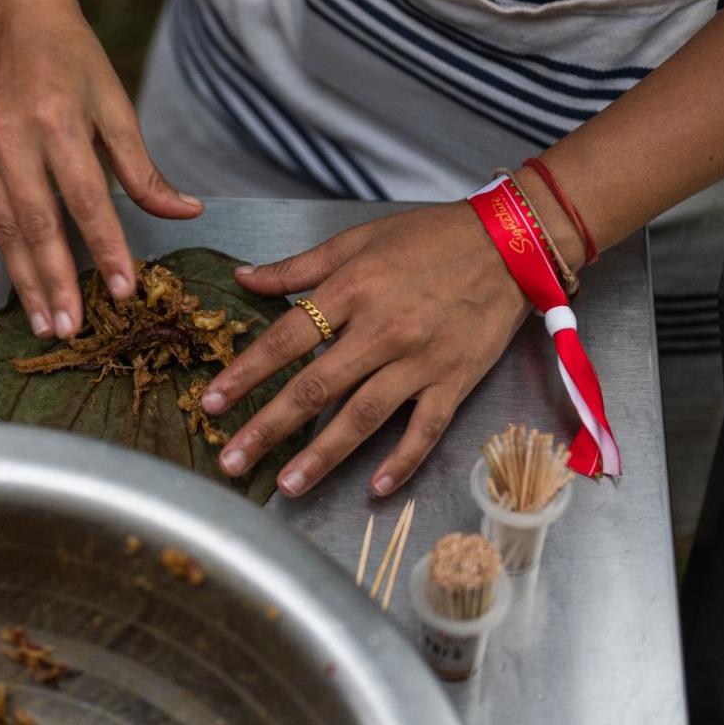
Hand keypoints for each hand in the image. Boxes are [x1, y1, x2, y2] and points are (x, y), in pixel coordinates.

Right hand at [0, 0, 201, 337]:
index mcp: (57, 122)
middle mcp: (13, 140)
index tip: (125, 290)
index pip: (86, 200)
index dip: (108, 248)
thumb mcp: (114, 102)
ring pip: (2, 229)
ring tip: (43, 324)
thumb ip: (142, 166)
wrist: (13, 14)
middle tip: (73, 330)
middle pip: (37, 225)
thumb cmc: (72, 57)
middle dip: (57, 282)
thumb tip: (186, 211)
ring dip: (23, 281)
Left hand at [198, 201, 529, 497]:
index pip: (286, 339)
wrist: (510, 243)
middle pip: (316, 387)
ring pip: (363, 416)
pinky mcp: (455, 380)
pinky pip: (425, 429)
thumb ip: (297, 267)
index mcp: (352, 290)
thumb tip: (243, 277)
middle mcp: (382, 330)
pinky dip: (402, 460)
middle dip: (269, 427)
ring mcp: (420, 360)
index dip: (246, 373)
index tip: (212, 402)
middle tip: (232, 460)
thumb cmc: (430, 237)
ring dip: (322, 455)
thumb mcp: (357, 239)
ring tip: (287, 485)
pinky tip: (375, 488)